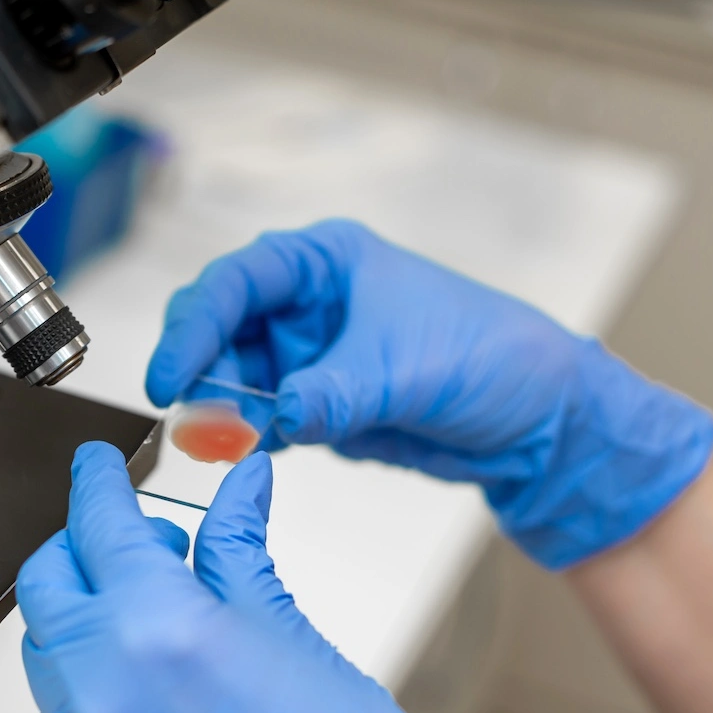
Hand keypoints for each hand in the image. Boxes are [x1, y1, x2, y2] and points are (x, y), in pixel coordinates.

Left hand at [17, 442, 553, 712]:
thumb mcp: (291, 631)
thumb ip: (238, 549)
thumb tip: (241, 483)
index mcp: (162, 627)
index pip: (99, 525)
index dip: (97, 482)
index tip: (98, 467)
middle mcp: (105, 689)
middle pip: (48, 583)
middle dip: (83, 550)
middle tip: (138, 548)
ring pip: (46, 657)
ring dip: (85, 626)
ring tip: (154, 629)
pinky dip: (88, 700)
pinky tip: (147, 699)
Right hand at [145, 220, 712, 569]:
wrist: (540, 424)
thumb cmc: (493, 359)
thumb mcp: (406, 372)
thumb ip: (331, 393)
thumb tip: (270, 416)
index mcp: (327, 262)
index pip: (236, 283)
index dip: (194, 328)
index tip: (171, 378)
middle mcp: (308, 302)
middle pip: (220, 326)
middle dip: (202, 370)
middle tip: (198, 418)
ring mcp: (309, 354)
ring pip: (231, 376)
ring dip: (221, 410)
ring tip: (228, 441)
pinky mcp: (316, 402)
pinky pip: (259, 416)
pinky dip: (245, 435)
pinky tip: (249, 450)